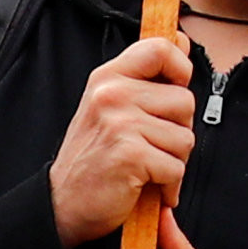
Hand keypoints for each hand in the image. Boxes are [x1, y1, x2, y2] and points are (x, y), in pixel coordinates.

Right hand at [49, 33, 196, 247]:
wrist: (62, 205)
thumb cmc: (93, 157)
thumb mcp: (109, 107)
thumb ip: (143, 78)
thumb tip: (182, 43)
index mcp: (108, 77)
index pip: (160, 48)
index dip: (181, 66)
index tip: (177, 85)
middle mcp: (112, 95)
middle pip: (184, 100)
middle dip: (178, 129)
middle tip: (152, 146)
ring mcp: (120, 124)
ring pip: (185, 137)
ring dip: (174, 160)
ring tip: (147, 166)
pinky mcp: (130, 155)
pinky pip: (176, 167)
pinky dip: (169, 185)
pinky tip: (147, 186)